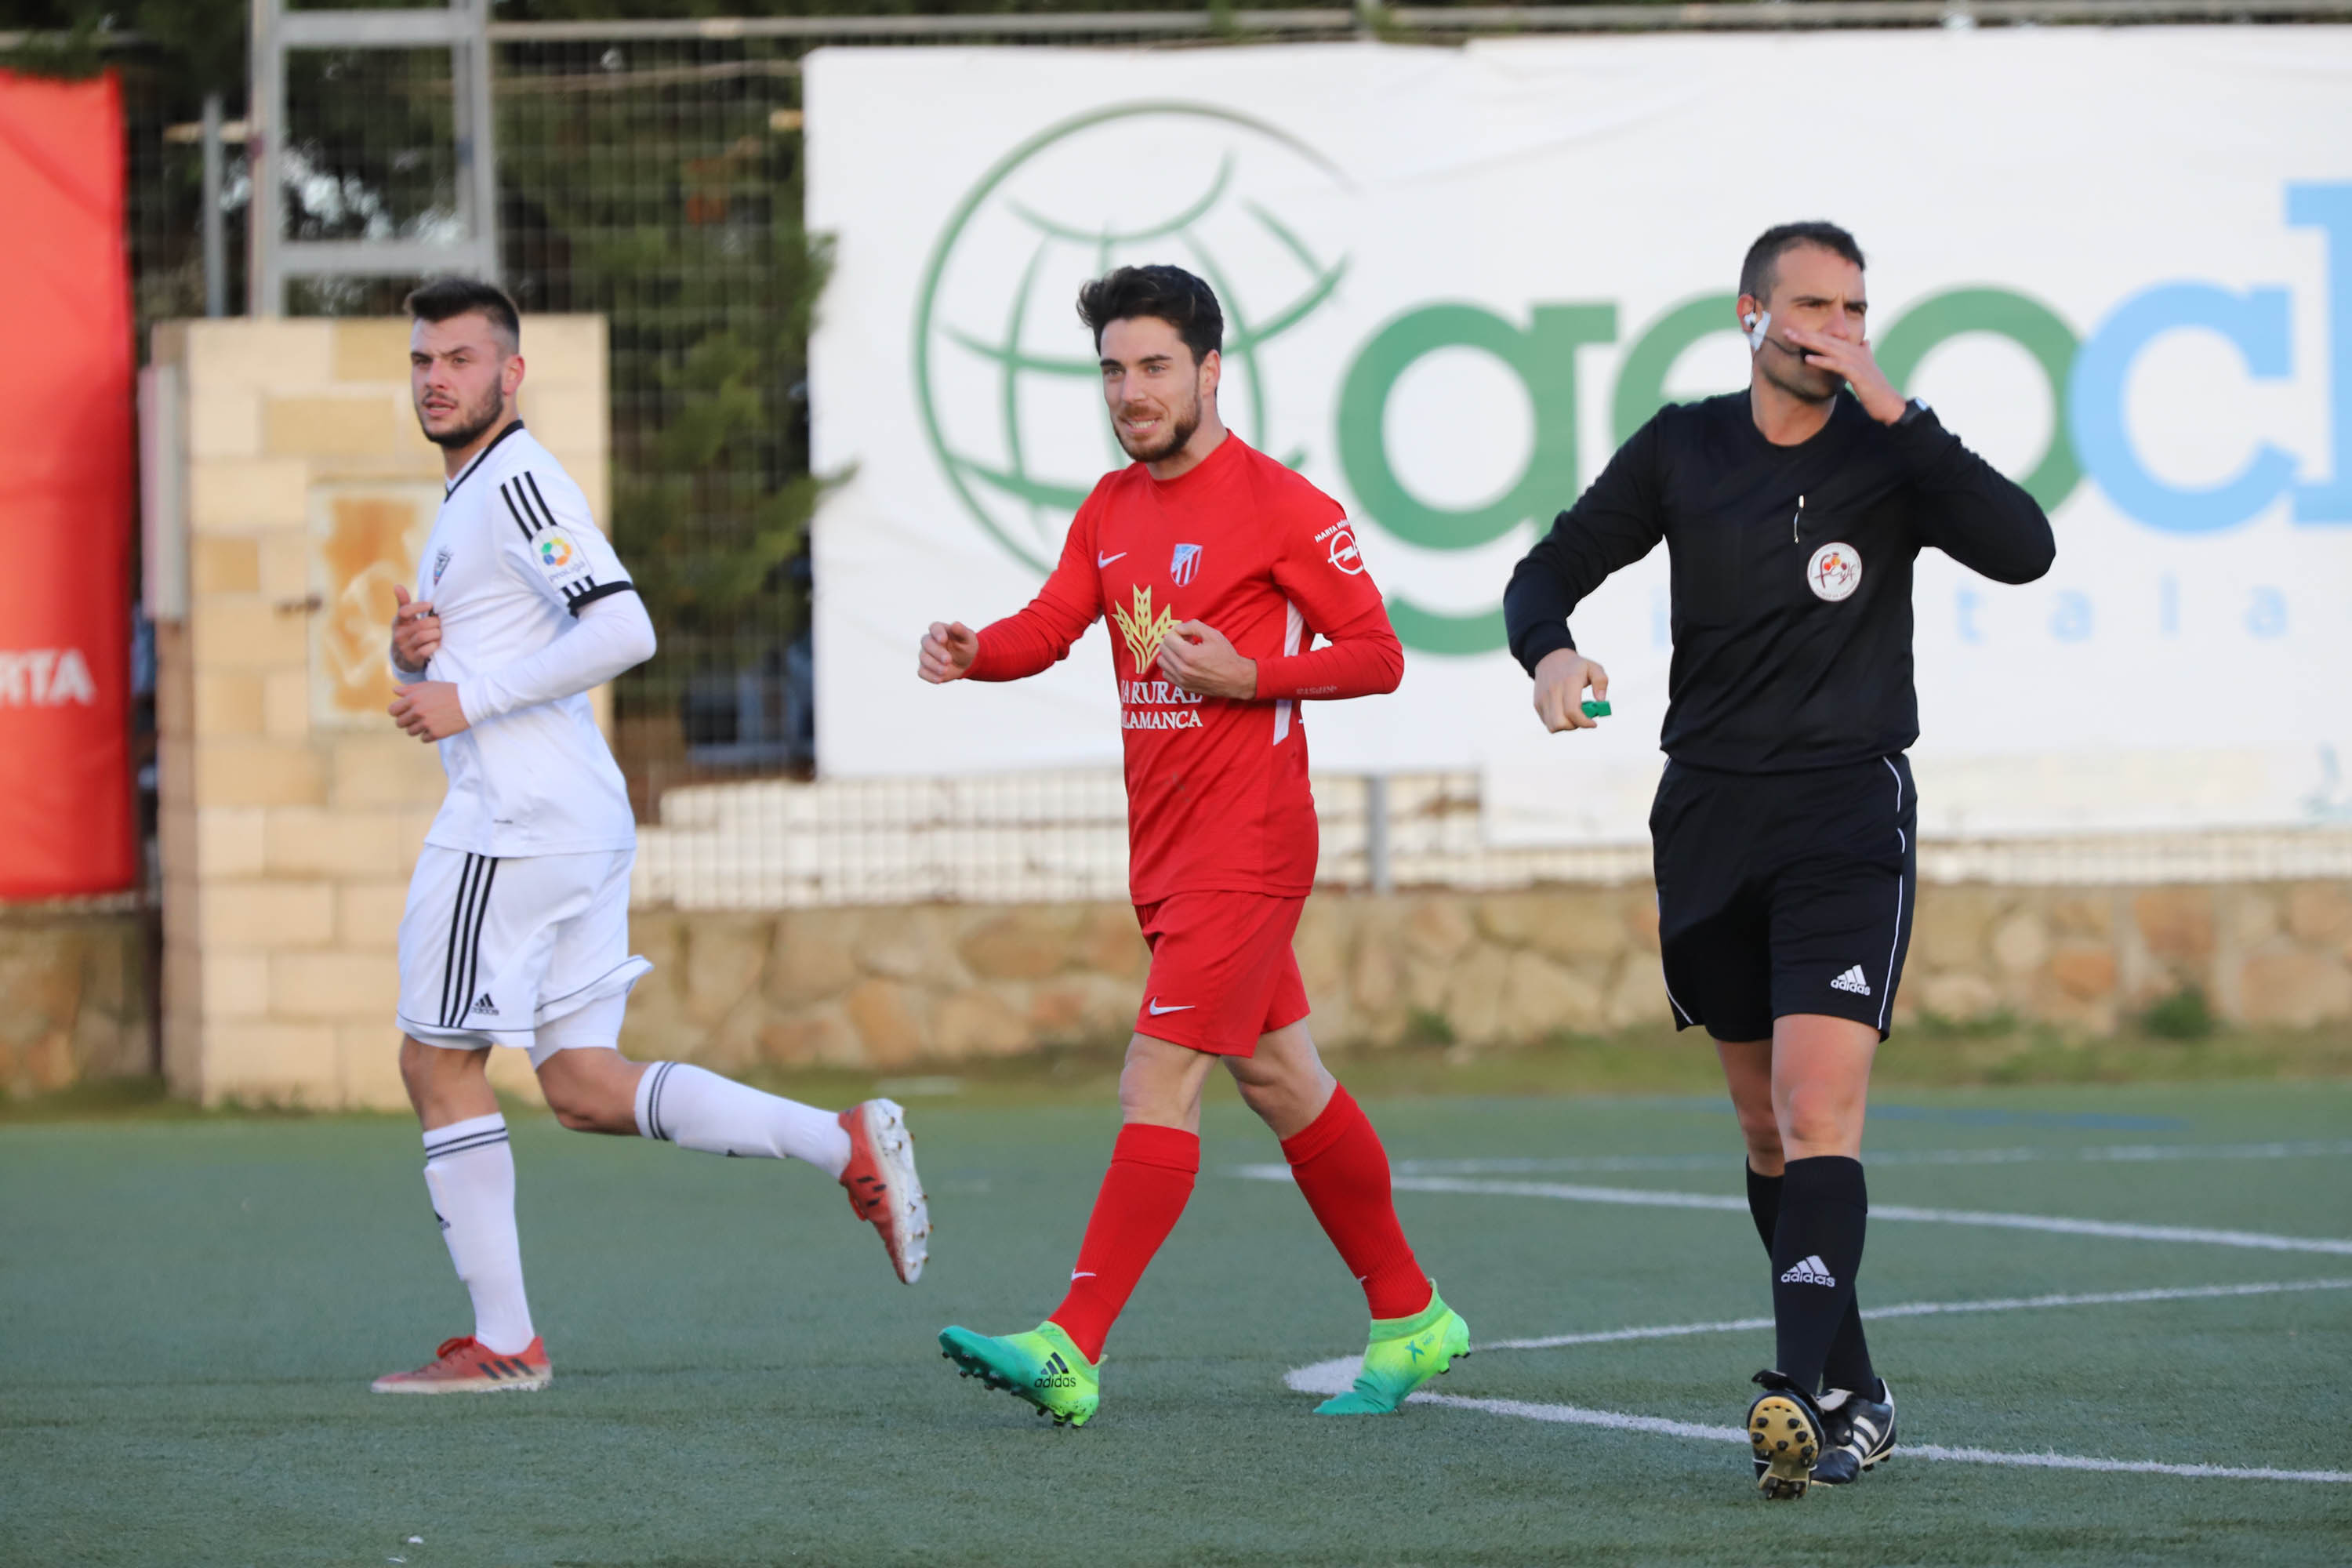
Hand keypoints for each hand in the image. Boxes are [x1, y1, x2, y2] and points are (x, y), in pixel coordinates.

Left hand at [389, 681, 469, 741]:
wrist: (471, 701)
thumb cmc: (450, 691)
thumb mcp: (430, 685)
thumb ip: (410, 689)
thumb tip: (395, 691)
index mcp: (414, 698)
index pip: (393, 711)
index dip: (398, 712)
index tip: (405, 712)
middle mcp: (418, 711)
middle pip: (400, 723)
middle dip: (407, 721)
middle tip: (418, 718)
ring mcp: (427, 723)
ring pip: (411, 732)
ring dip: (417, 728)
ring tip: (428, 722)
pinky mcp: (436, 733)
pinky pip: (424, 739)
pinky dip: (428, 735)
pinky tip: (436, 727)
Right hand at [391, 585, 440, 672]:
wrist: (403, 658)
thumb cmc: (408, 632)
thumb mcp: (404, 619)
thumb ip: (403, 602)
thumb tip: (397, 585)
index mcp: (398, 622)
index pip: (405, 611)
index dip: (419, 607)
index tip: (430, 605)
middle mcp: (399, 634)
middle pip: (421, 624)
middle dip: (434, 623)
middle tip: (439, 623)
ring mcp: (405, 647)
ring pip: (424, 636)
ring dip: (436, 634)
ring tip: (438, 633)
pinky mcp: (412, 659)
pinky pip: (426, 650)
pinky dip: (434, 646)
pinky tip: (436, 644)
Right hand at [918, 620, 977, 683]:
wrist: (966, 662)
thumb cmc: (966, 646)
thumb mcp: (968, 638)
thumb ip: (962, 631)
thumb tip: (955, 625)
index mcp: (940, 630)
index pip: (934, 627)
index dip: (937, 633)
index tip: (943, 640)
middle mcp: (930, 641)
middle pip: (927, 643)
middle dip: (937, 652)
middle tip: (948, 660)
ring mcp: (925, 655)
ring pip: (924, 658)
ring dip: (934, 665)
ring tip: (946, 670)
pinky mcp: (925, 668)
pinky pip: (922, 672)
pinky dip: (930, 676)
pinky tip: (939, 679)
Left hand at [1157, 620, 1256, 699]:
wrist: (1236, 679)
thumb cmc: (1226, 657)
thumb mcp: (1213, 635)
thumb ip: (1193, 626)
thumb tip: (1178, 628)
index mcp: (1189, 655)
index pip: (1168, 638)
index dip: (1177, 633)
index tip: (1188, 635)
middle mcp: (1182, 669)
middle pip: (1163, 649)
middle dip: (1173, 642)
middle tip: (1186, 642)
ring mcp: (1181, 679)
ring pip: (1161, 661)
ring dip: (1170, 654)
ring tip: (1184, 653)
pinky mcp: (1183, 686)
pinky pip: (1166, 673)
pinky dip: (1171, 666)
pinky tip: (1183, 663)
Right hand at [1532, 647, 1608, 732]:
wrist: (1550, 659)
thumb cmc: (1576, 666)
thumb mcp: (1593, 667)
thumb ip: (1601, 681)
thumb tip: (1601, 701)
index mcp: (1569, 682)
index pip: (1573, 711)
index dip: (1584, 722)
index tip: (1593, 723)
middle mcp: (1553, 691)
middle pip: (1561, 723)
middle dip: (1575, 726)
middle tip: (1583, 718)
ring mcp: (1542, 699)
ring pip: (1553, 727)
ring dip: (1566, 726)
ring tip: (1573, 714)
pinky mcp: (1537, 704)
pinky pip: (1548, 723)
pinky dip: (1558, 722)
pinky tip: (1564, 711)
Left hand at [1780, 327, 1907, 423]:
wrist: (1890, 404)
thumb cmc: (1876, 389)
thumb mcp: (1868, 368)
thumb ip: (1866, 353)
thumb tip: (1865, 342)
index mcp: (1855, 350)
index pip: (1830, 339)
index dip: (1813, 335)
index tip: (1794, 332)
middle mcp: (1855, 352)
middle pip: (1827, 340)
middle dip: (1806, 335)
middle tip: (1786, 330)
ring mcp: (1856, 362)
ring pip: (1829, 348)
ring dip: (1810, 342)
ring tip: (1793, 338)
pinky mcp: (1857, 374)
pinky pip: (1836, 365)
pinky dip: (1822, 361)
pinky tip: (1808, 359)